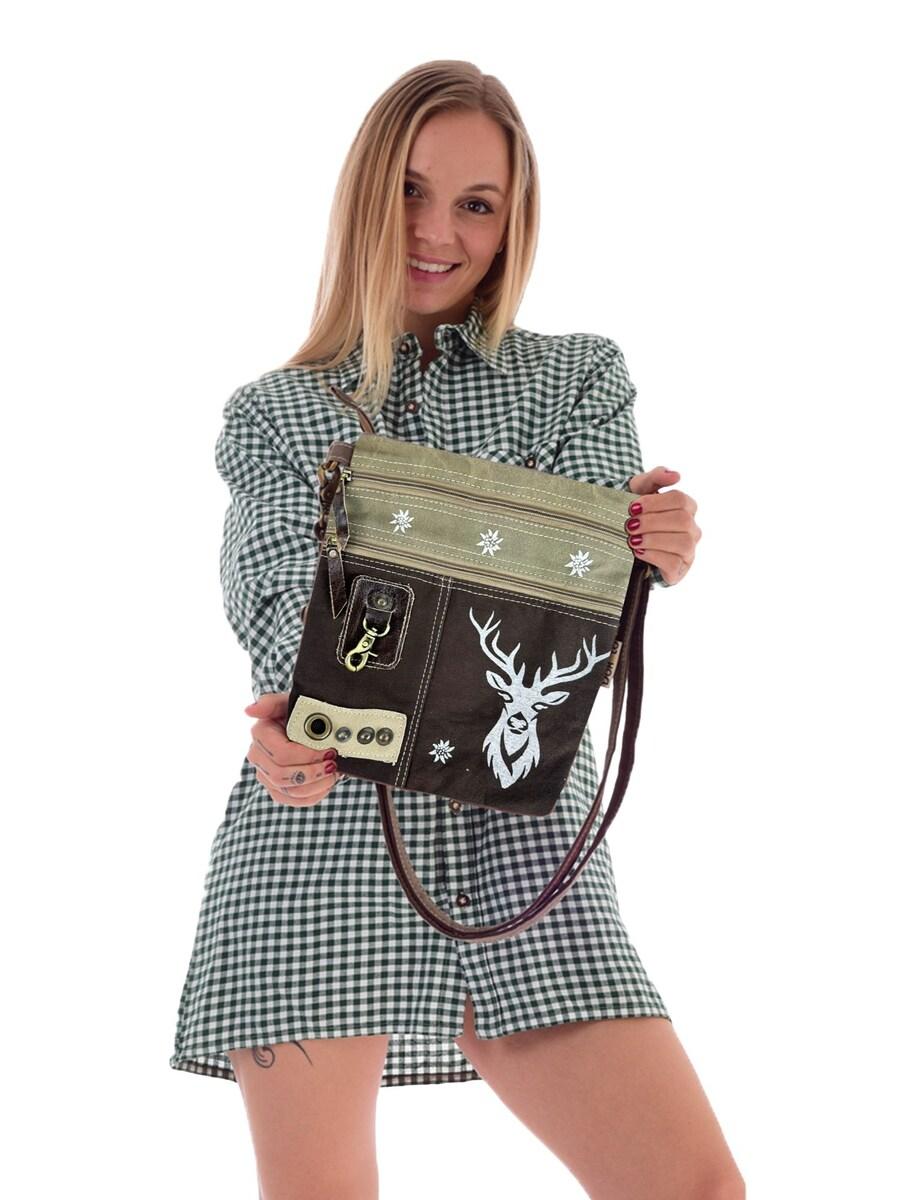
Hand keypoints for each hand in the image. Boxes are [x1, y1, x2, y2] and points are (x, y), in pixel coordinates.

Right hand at [243, 692, 343, 806]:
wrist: (310, 727)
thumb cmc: (302, 713)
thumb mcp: (291, 701)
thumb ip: (271, 702)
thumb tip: (249, 710)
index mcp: (260, 734)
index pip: (281, 753)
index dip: (307, 755)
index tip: (328, 750)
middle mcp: (257, 756)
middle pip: (282, 775)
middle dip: (313, 771)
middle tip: (333, 763)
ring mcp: (265, 775)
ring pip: (289, 791)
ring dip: (316, 784)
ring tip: (333, 773)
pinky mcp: (276, 790)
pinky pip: (293, 800)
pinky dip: (314, 795)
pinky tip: (326, 783)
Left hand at [625, 467, 701, 585]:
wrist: (625, 543)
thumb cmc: (638, 514)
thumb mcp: (640, 491)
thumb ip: (655, 477)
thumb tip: (676, 475)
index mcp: (687, 507)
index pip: (680, 500)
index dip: (655, 502)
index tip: (632, 507)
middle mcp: (692, 529)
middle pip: (682, 520)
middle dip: (652, 522)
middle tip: (629, 525)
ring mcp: (688, 551)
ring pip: (682, 543)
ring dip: (653, 540)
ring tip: (633, 540)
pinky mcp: (679, 569)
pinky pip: (674, 563)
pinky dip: (654, 556)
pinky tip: (639, 552)